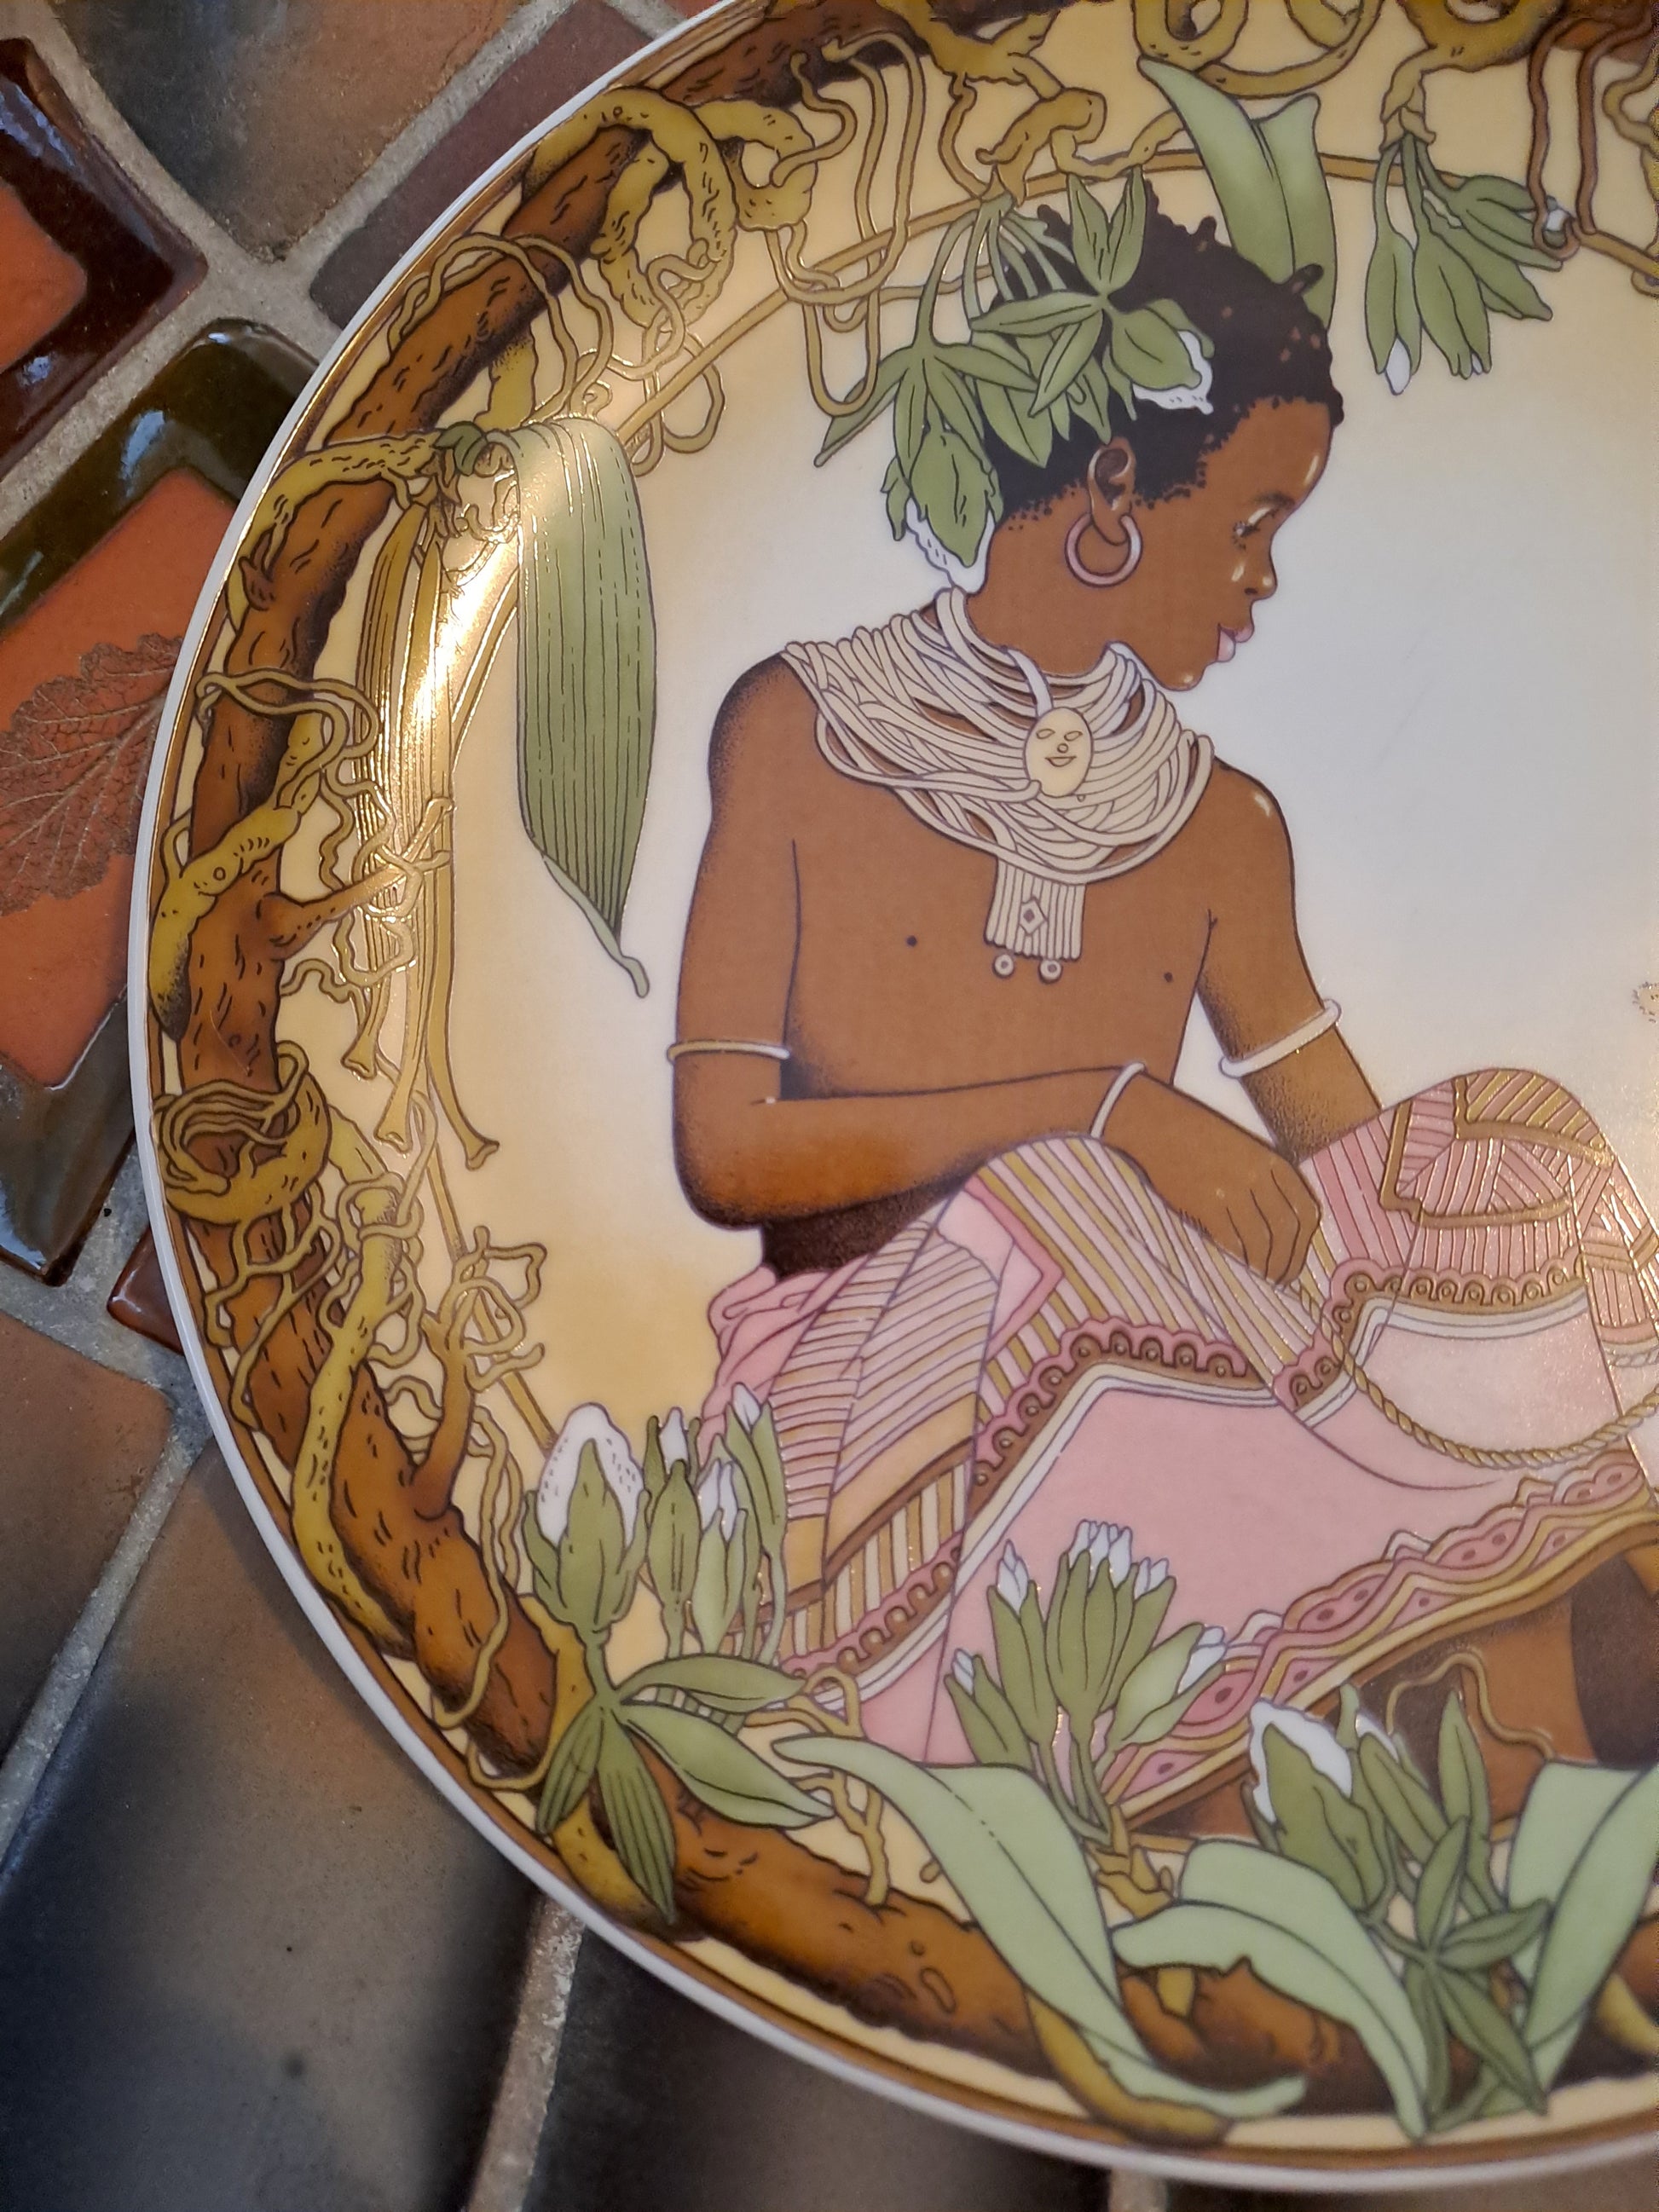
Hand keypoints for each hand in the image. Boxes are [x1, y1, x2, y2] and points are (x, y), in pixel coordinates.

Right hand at [1104, 1073, 1319, 1282]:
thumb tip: (1281, 1232)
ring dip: (1264, 1267)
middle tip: (1279, 1280)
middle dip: (1287, 1262)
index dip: (1304, 1244)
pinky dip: (1238, 1260)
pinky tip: (1236, 1268)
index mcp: (1272, 1161)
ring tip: (1259, 1280)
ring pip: (1260, 1240)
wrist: (1156, 1125)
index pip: (1305, 1210)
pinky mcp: (1203, 1203)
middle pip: (1286, 1230)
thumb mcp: (1245, 1150)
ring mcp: (1230, 1190)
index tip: (1296, 1262)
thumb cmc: (1200, 1138)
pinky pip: (1230, 1241)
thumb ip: (1266, 1182)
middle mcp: (1256, 1176)